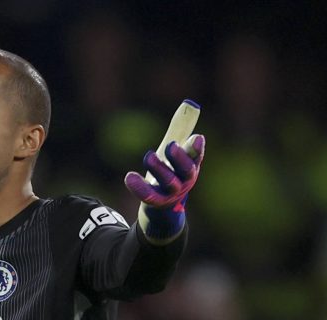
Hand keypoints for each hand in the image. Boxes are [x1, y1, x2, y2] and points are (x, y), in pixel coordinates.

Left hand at [126, 101, 203, 242]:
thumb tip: (189, 105)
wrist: (165, 207)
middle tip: (170, 145)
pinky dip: (138, 187)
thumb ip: (179, 132)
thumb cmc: (171, 172)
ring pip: (168, 182)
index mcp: (191, 166)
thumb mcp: (176, 153)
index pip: (197, 157)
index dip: (197, 148)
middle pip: (185, 170)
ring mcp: (171, 194)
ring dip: (159, 168)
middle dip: (179, 157)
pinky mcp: (156, 202)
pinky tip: (129, 177)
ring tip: (148, 156)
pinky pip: (148, 195)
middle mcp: (185, 180)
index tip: (196, 137)